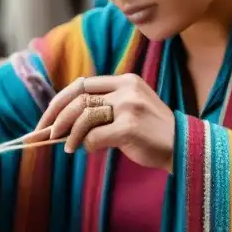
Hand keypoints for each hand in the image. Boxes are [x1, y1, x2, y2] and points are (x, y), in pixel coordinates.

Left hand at [34, 74, 174, 171]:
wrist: (184, 147)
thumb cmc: (151, 134)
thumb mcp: (128, 111)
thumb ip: (102, 110)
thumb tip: (61, 126)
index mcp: (124, 80)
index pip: (81, 85)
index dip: (59, 102)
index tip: (46, 119)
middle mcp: (126, 88)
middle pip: (78, 98)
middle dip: (57, 117)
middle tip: (46, 135)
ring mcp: (129, 106)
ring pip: (84, 116)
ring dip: (71, 135)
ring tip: (69, 148)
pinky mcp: (130, 126)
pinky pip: (95, 135)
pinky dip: (87, 145)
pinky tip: (90, 150)